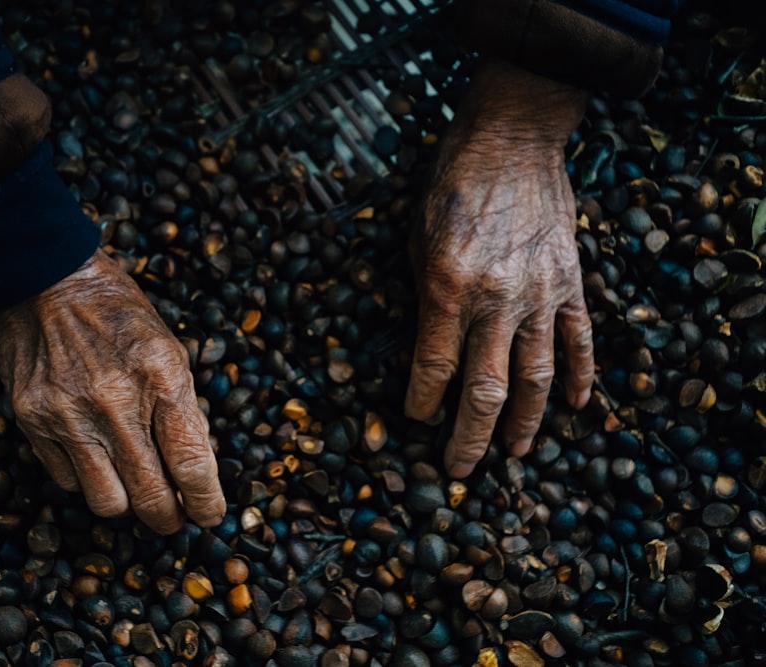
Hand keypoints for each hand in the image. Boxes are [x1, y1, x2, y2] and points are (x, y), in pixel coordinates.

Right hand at [0, 248, 225, 532]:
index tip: (211, 516)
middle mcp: (115, 403)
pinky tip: (95, 457)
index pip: (191, 464)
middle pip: (151, 495)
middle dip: (170, 518)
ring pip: (106, 502)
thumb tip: (197, 467)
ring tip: (136, 491)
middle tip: (176, 517)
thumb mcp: (169, 350)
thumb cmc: (118, 314)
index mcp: (160, 379)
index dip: (206, 501)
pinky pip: (67, 479)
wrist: (47, 281)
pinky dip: (86, 479)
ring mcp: (69, 415)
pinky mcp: (33, 421)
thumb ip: (183, 408)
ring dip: (128, 505)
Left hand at [405, 60, 594, 477]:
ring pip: (536, 379)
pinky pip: (579, 342)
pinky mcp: (571, 283)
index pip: (433, 368)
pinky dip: (580, 378)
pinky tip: (577, 407)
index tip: (414, 420)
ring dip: (524, 423)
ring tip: (513, 453)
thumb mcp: (416, 240)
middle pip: (485, 390)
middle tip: (459, 469)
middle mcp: (495, 300)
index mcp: (447, 288)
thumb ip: (425, 300)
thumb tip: (430, 352)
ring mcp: (540, 295)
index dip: (421, 403)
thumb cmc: (452, 185)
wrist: (513, 140)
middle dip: (469, 437)